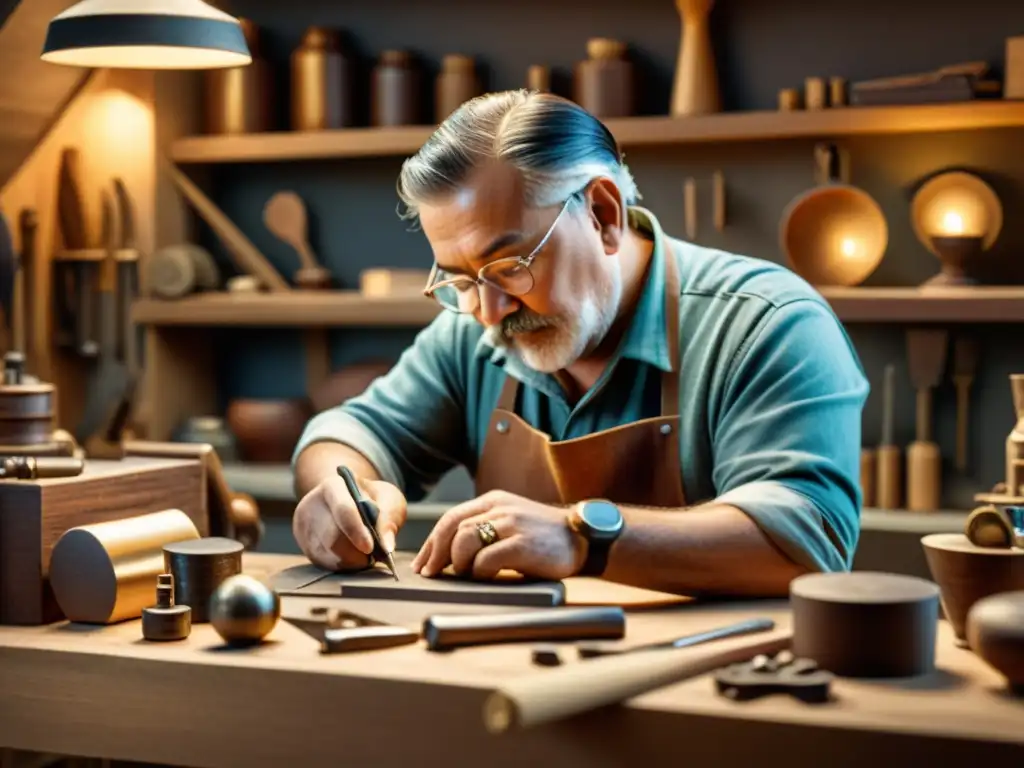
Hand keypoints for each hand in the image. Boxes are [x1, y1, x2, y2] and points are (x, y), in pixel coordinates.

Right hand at [293, 471, 406, 570]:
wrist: (351, 500)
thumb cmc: (373, 500)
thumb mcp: (389, 500)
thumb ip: (389, 519)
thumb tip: (387, 546)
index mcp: (334, 486)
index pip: (343, 510)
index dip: (357, 531)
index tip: (370, 548)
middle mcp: (312, 504)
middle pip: (333, 537)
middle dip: (357, 551)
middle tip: (374, 554)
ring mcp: (304, 526)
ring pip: (328, 554)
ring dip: (352, 560)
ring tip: (366, 553)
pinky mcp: (304, 545)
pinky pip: (324, 564)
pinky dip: (344, 565)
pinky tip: (354, 557)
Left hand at [411, 490, 586, 580]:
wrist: (582, 539)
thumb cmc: (543, 537)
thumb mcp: (510, 522)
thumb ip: (484, 528)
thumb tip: (447, 554)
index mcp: (493, 500)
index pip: (452, 517)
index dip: (432, 541)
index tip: (422, 562)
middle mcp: (500, 508)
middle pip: (453, 527)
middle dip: (436, 553)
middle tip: (430, 574)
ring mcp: (512, 524)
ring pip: (465, 540)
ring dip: (458, 562)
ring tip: (465, 574)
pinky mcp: (523, 544)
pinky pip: (487, 559)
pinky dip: (480, 571)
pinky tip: (485, 576)